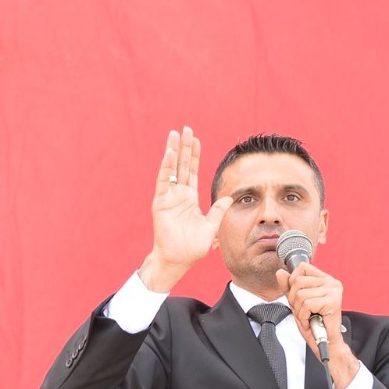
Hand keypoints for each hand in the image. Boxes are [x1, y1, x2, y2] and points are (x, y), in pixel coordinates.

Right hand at [139, 127, 231, 291]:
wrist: (178, 260)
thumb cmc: (192, 247)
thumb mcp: (210, 227)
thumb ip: (217, 211)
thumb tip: (228, 198)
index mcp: (190, 199)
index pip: (193, 171)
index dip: (195, 155)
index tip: (196, 139)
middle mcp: (178, 195)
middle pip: (182, 165)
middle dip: (185, 147)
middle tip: (186, 128)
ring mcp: (168, 197)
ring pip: (172, 169)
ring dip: (174, 151)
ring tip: (175, 134)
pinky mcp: (161, 203)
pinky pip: (164, 181)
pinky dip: (166, 167)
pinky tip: (170, 153)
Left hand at [276, 261, 357, 388]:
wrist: (325, 343)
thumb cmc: (313, 323)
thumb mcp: (296, 302)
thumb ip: (288, 287)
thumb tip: (280, 273)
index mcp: (325, 279)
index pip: (302, 267)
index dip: (293, 282)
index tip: (298, 298)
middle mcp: (331, 282)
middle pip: (298, 281)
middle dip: (294, 300)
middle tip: (304, 312)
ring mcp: (333, 291)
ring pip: (301, 294)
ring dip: (299, 311)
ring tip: (308, 318)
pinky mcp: (333, 301)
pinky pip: (306, 304)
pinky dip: (304, 317)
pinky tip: (310, 322)